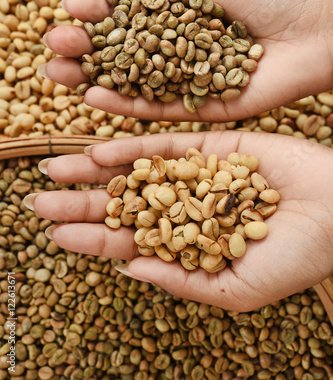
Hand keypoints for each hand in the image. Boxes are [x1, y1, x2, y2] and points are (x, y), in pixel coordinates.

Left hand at [27, 131, 332, 310]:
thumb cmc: (295, 257)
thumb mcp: (238, 288)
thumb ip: (184, 280)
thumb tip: (131, 272)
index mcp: (186, 241)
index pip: (128, 241)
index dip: (92, 238)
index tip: (54, 235)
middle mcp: (182, 205)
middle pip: (121, 203)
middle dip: (79, 202)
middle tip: (37, 200)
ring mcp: (193, 173)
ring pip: (134, 170)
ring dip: (93, 169)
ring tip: (54, 166)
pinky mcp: (208, 145)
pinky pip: (163, 145)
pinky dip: (131, 147)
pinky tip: (100, 149)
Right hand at [41, 0, 332, 121]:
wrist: (317, 30)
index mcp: (179, 12)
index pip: (127, 15)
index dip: (97, 13)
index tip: (69, 9)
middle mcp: (178, 48)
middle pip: (122, 52)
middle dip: (85, 50)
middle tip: (54, 48)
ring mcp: (187, 79)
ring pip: (132, 83)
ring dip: (92, 79)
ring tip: (57, 74)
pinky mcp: (201, 107)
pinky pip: (157, 108)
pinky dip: (125, 104)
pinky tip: (93, 97)